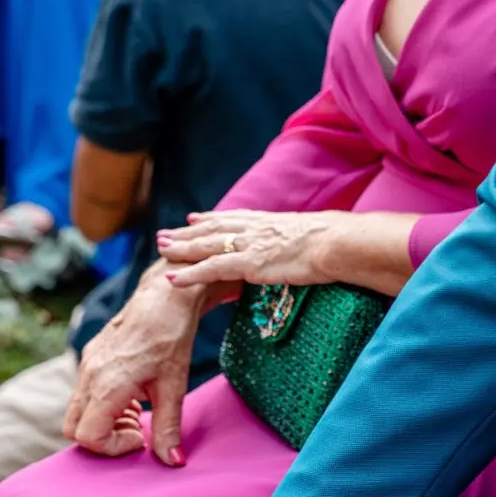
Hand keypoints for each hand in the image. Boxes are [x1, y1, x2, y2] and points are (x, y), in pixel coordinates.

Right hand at [64, 263, 233, 464]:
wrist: (164, 297)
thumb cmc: (171, 338)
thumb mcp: (174, 386)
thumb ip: (169, 427)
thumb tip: (173, 462)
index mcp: (107, 384)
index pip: (87, 437)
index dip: (113, 447)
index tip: (141, 436)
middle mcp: (89, 375)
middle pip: (73, 428)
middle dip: (103, 438)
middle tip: (137, 428)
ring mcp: (86, 365)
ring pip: (77, 411)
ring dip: (104, 421)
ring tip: (138, 410)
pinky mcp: (90, 357)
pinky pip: (84, 393)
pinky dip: (103, 404)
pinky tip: (132, 394)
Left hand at [159, 209, 338, 288]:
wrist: (335, 243)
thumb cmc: (333, 241)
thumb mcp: (310, 235)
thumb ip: (297, 239)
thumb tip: (305, 246)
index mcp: (267, 221)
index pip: (232, 218)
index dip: (210, 219)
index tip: (193, 219)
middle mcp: (253, 229)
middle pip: (211, 229)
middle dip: (185, 233)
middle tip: (164, 235)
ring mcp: (248, 245)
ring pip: (205, 246)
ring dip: (180, 248)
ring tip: (160, 250)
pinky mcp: (247, 264)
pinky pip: (210, 269)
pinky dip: (189, 274)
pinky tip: (172, 278)